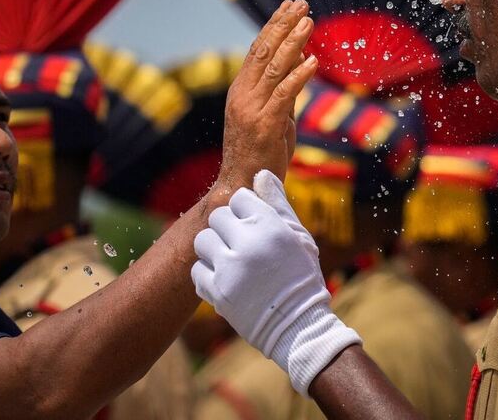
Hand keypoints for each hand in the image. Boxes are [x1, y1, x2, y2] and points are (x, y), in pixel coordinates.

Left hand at [191, 171, 360, 393]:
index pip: (239, 197)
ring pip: (202, 241)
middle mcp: (248, 242)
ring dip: (213, 248)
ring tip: (229, 259)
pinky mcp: (217, 292)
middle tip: (240, 243)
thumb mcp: (298, 235)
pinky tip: (225, 278)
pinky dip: (207, 274)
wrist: (297, 324)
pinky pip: (197, 270)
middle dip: (227, 227)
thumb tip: (260, 174)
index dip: (245, 209)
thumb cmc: (301, 274)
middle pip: (217, 216)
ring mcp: (230, 268)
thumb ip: (277, 203)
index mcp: (269, 225)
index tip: (253, 224)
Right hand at [217, 0, 316, 190]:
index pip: (257, 50)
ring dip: (293, 42)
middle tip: (301, 4)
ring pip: (274, 67)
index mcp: (241, 90)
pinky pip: (284, 94)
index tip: (288, 6)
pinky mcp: (266, 124)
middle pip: (264, 51)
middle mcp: (243, 95)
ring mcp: (252, 109)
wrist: (243, 186)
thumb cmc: (260, 153)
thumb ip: (284, 90)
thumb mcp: (273, 116)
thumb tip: (302, 60)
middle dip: (284, 25)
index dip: (273, 26)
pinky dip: (299, 75)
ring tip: (309, 22)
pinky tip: (313, 60)